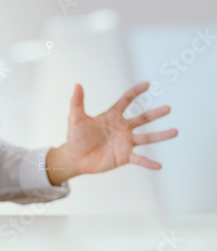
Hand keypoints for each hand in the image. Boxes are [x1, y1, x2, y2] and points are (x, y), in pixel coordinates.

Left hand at [46, 82, 177, 184]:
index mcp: (112, 116)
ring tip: (175, 131)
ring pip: (146, 138)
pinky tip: (159, 165)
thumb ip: (77, 102)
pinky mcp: (124, 156)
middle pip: (142, 118)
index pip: (126, 101)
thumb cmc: (76, 136)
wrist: (75, 157)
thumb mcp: (75, 118)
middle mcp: (122, 128)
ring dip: (161, 135)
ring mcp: (125, 142)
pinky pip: (139, 159)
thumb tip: (77, 84)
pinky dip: (148, 163)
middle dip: (155, 114)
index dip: (136, 92)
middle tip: (168, 108)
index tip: (147, 84)